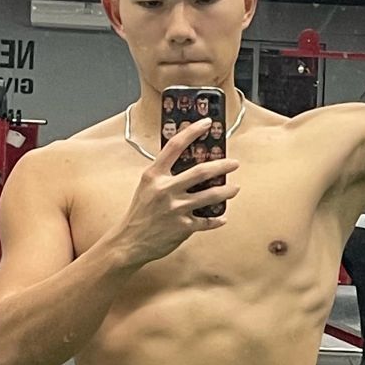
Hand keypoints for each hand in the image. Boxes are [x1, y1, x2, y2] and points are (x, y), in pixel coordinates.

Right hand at [112, 119, 239, 265]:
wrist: (128, 242)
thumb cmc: (139, 212)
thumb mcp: (147, 186)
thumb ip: (164, 174)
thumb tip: (189, 163)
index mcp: (154, 175)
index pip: (175, 146)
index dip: (192, 131)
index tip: (207, 122)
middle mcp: (165, 189)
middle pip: (201, 172)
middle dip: (222, 166)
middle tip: (234, 163)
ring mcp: (175, 209)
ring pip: (210, 196)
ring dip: (227, 191)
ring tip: (235, 188)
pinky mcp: (183, 227)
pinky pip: (207, 221)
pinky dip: (217, 219)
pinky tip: (222, 217)